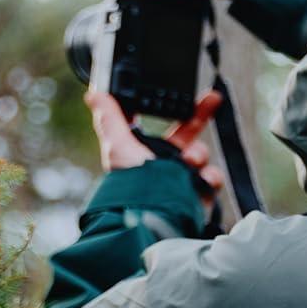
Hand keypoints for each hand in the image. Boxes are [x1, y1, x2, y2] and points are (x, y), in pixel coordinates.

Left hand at [85, 89, 225, 203]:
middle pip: (190, 133)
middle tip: (211, 99)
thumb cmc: (132, 183)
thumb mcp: (117, 145)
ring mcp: (185, 177)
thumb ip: (110, 118)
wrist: (155, 215)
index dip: (178, 107)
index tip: (188, 92)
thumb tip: (93, 93)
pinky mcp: (200, 192)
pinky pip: (213, 177)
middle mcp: (167, 162)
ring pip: (201, 154)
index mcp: (147, 150)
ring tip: (189, 162)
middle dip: (200, 116)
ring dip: (198, 154)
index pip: (166, 123)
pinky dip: (210, 177)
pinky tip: (202, 180)